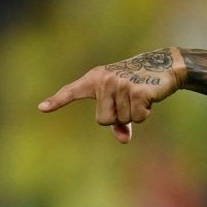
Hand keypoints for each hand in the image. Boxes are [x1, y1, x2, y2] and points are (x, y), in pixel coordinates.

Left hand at [38, 48, 184, 142]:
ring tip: (141, 95)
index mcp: (96, 79)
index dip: (57, 101)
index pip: (72, 91)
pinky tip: (150, 98)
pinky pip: (137, 118)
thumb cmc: (141, 83)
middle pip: (103, 120)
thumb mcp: (125, 99)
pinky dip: (146, 113)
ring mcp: (120, 84)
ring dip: (135, 113)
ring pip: (122, 119)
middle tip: (131, 100)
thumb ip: (119, 120)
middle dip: (120, 117)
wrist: (165, 65)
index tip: (42, 108)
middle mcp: (104, 81)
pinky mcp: (136, 91)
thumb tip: (124, 140)